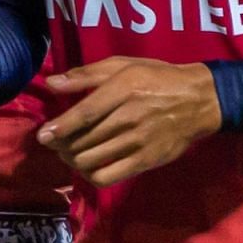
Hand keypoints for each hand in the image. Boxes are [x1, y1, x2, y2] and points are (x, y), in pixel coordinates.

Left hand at [41, 57, 222, 186]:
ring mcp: (139, 142)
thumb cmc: (156, 77)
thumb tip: (52, 82)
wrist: (199, 101)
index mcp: (123, 89)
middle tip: (55, 142)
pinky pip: (109, 176)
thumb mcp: (123, 65)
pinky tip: (86, 166)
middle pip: (86, 140)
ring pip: (93, 160)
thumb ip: (85, 74)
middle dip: (62, 145)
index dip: (61, 126)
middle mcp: (130, 117)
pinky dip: (91, 175)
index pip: (86, 113)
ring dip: (73, 160)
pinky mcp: (146, 161)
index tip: (42, 135)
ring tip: (67, 153)